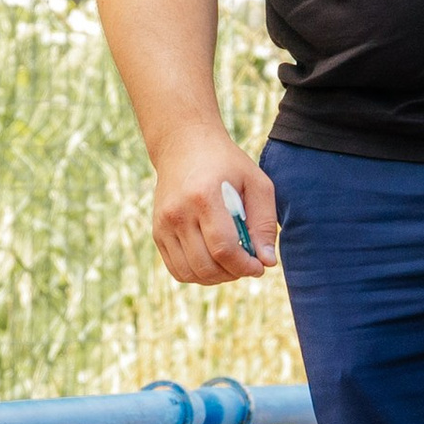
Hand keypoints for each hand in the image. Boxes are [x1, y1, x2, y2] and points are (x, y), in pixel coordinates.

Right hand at [149, 130, 277, 285]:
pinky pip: (177, 270)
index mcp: (204, 196)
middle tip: (247, 264)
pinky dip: (198, 275)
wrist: (184, 146)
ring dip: (216, 278)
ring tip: (231, 264)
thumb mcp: (256, 183)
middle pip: (206, 265)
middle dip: (233, 273)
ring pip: (190, 273)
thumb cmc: (227, 165)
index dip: (244, 266)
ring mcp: (163, 224)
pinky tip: (213, 262)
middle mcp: (178, 212)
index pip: (224, 248)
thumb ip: (265, 222)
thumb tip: (266, 262)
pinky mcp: (157, 232)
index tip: (259, 267)